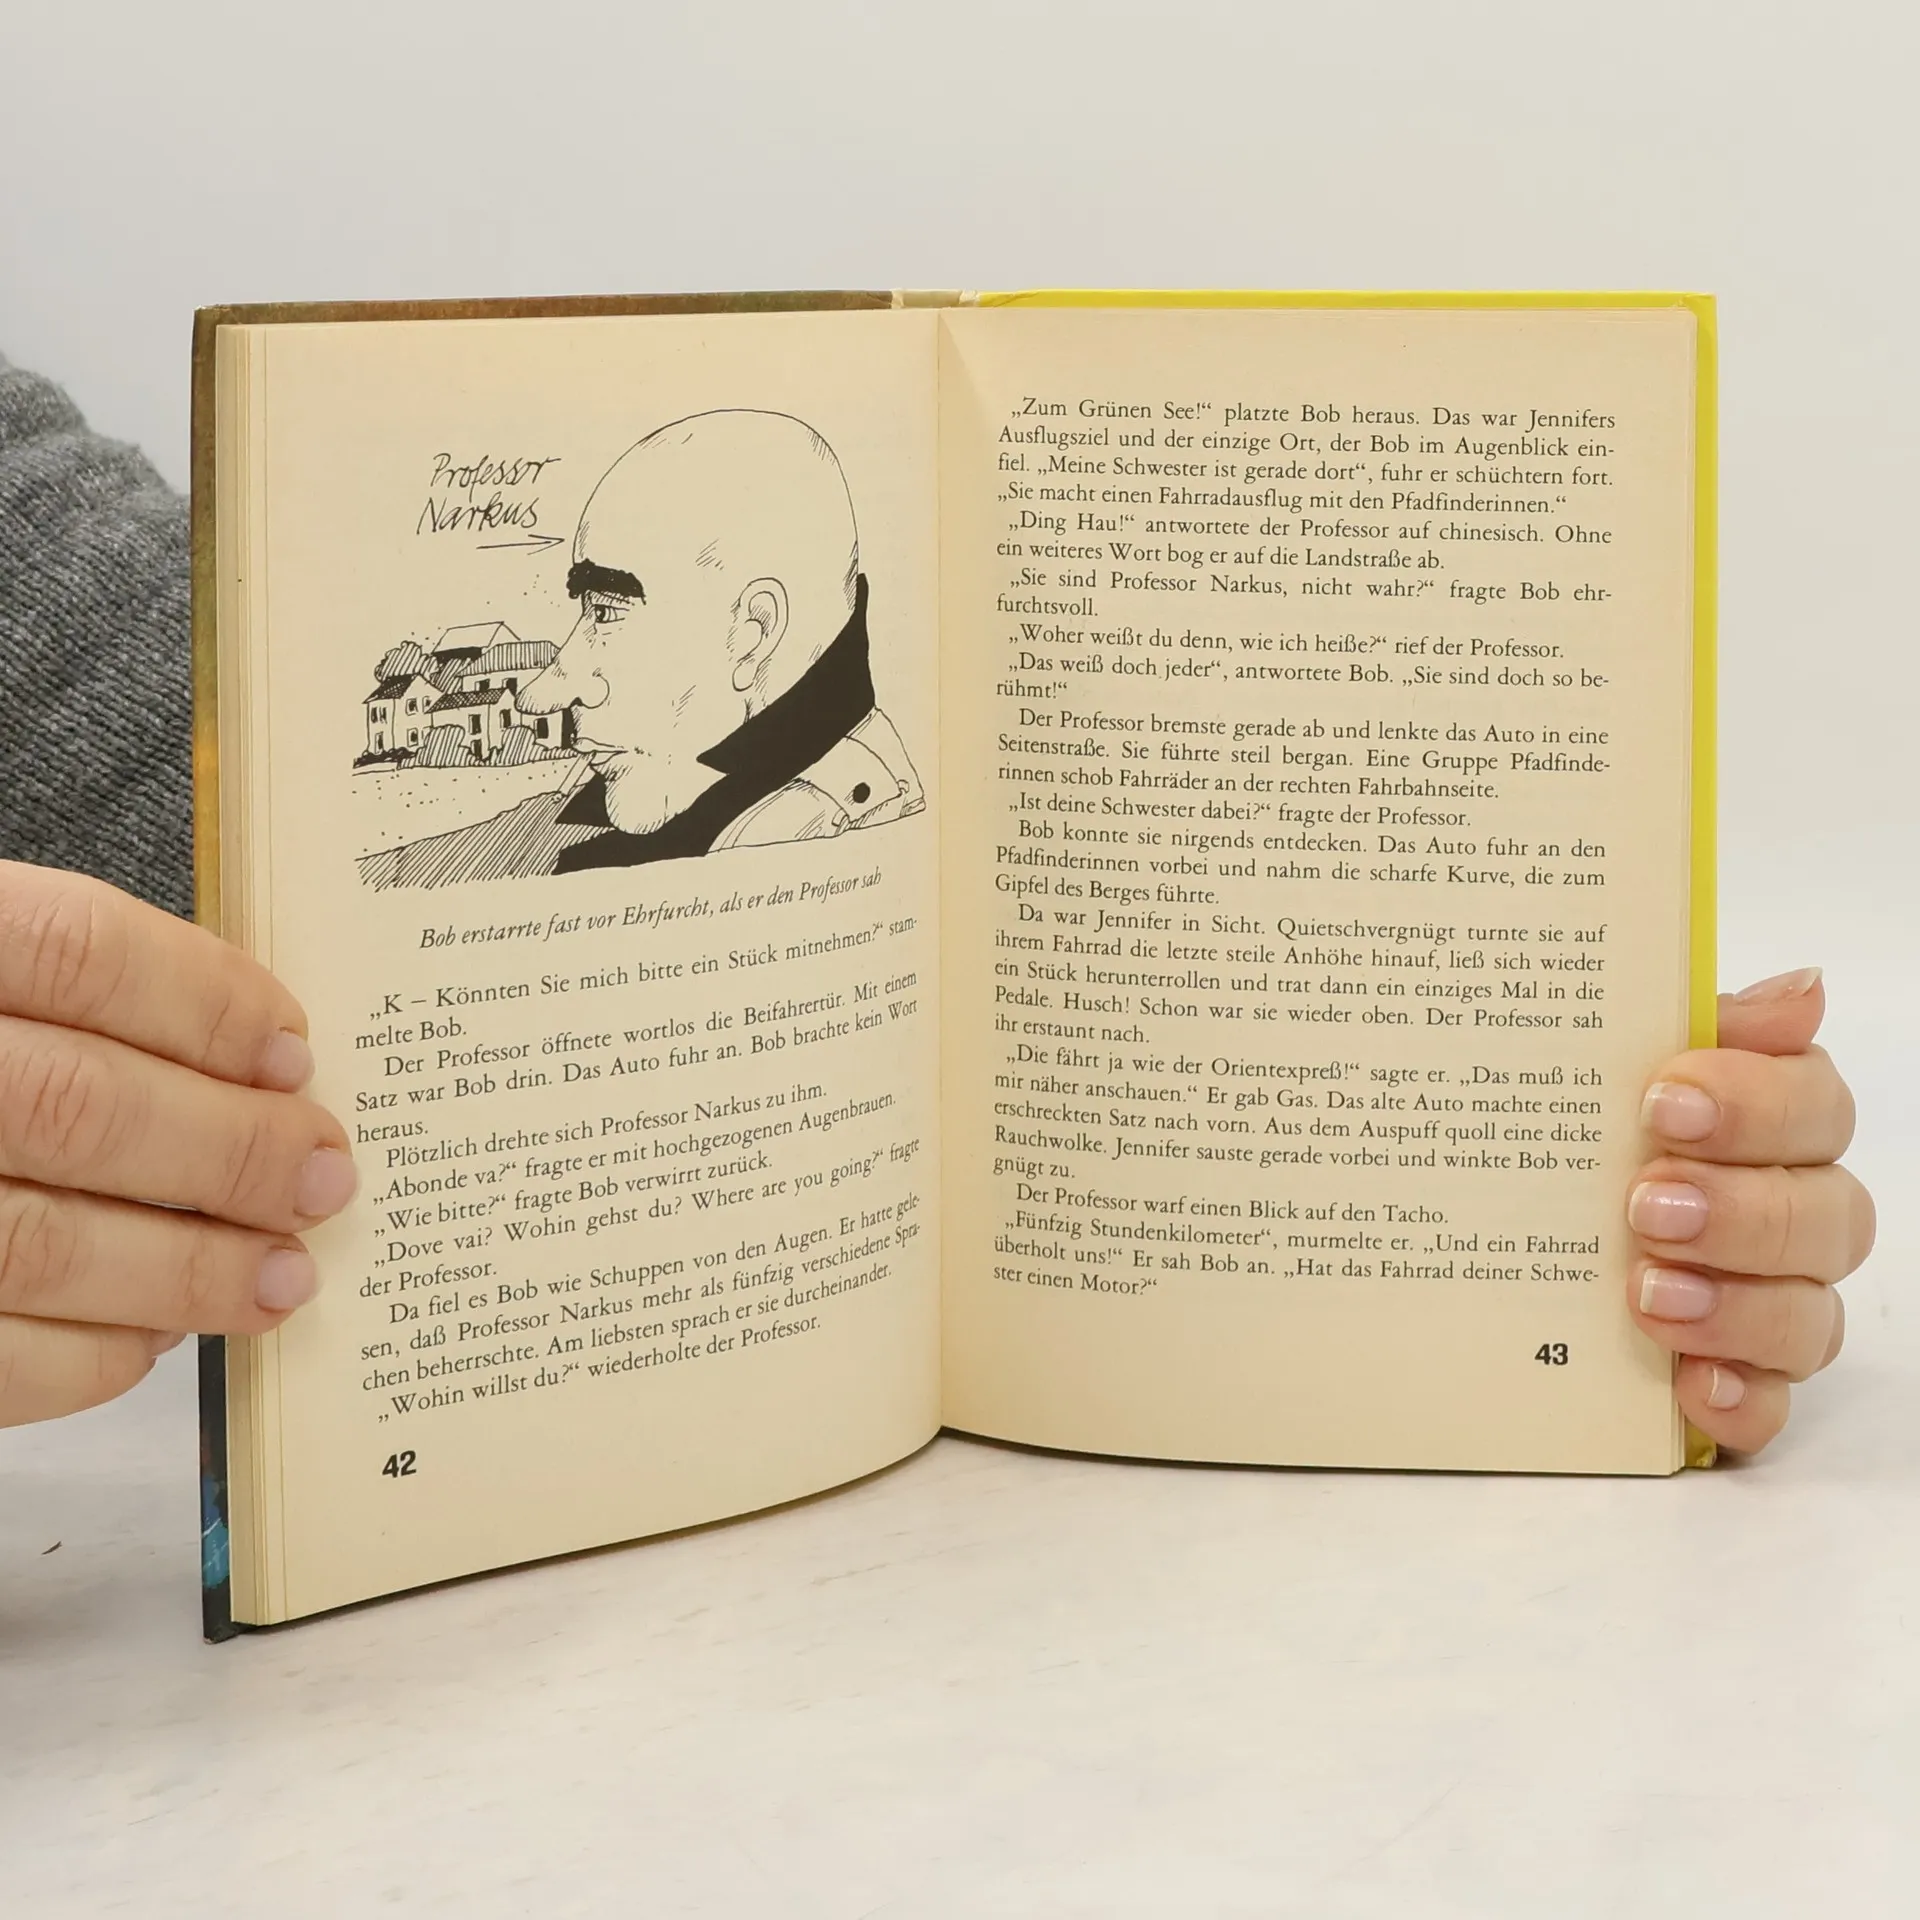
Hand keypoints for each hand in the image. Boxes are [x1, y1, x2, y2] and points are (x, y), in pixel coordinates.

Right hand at [0, 863, 353, 1426]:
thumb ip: (65, 993)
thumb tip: (255, 1062)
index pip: (75, 950)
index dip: (204, 1001)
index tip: (294, 1053)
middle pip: (78, 1106)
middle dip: (230, 1152)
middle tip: (323, 1177)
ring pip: (38, 1243)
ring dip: (188, 1268)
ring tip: (281, 1273)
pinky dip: (92, 1353)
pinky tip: (156, 1334)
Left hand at [1629, 968, 1871, 1454]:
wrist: (1506, 1202)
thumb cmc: (1582, 1120)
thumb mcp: (1613, 1056)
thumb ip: (1699, 1020)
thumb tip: (1803, 990)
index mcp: (1773, 1122)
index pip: (1816, 1108)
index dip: (1756, 1104)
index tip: (1665, 1102)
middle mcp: (1792, 1211)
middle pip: (1825, 1216)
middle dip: (1738, 1211)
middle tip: (1645, 1204)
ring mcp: (1773, 1299)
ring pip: (1809, 1316)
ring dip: (1735, 1306)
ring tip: (1646, 1292)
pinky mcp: (1739, 1376)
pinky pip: (1774, 1406)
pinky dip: (1740, 1399)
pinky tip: (1691, 1386)